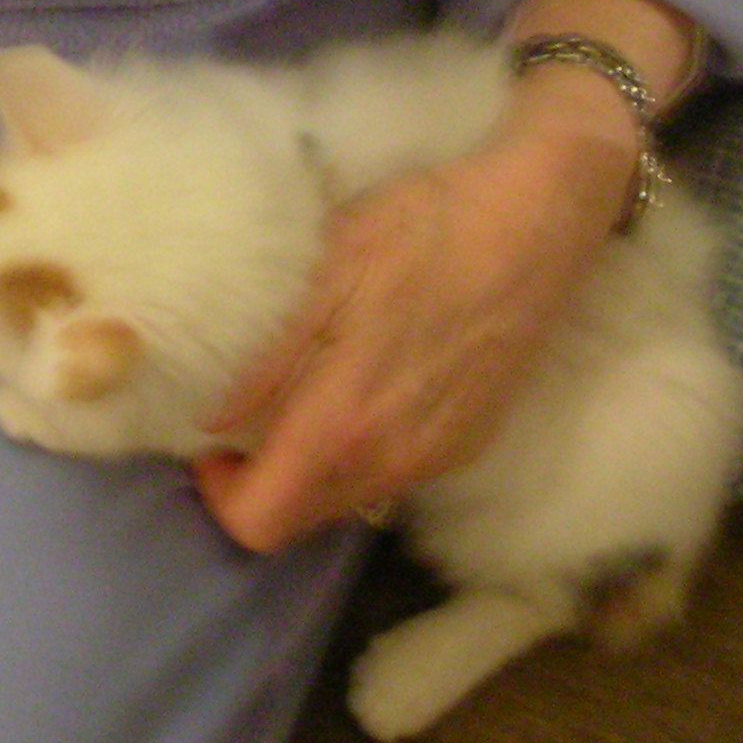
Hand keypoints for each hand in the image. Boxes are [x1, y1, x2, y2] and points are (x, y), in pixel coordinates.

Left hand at [191, 97, 634, 552]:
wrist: (534, 222)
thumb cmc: (420, 232)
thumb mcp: (322, 277)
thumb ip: (267, 364)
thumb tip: (214, 421)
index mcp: (344, 422)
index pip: (262, 520)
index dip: (220, 494)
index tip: (209, 442)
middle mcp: (394, 461)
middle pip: (303, 519)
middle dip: (260, 486)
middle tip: (242, 423)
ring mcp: (439, 458)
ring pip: (350, 501)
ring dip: (309, 472)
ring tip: (295, 400)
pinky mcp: (471, 444)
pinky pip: (394, 476)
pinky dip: (357, 456)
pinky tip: (355, 392)